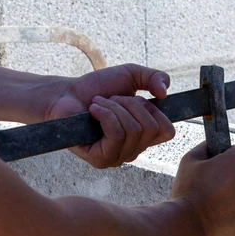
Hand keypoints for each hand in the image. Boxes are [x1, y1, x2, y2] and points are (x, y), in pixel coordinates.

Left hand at [46, 64, 174, 167]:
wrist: (66, 94)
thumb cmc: (98, 87)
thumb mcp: (132, 75)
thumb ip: (155, 77)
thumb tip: (165, 93)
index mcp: (144, 137)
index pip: (167, 132)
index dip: (154, 111)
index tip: (136, 100)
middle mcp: (133, 151)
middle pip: (150, 128)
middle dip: (130, 105)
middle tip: (112, 100)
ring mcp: (118, 158)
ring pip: (133, 130)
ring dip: (114, 108)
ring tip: (99, 104)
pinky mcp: (101, 160)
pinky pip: (117, 134)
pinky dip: (105, 115)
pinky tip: (93, 111)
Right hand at [171, 143, 234, 235]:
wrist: (189, 226)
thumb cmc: (188, 192)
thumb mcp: (189, 160)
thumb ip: (205, 147)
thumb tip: (211, 144)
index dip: (223, 161)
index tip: (213, 173)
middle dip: (232, 180)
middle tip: (213, 192)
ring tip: (216, 207)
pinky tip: (223, 218)